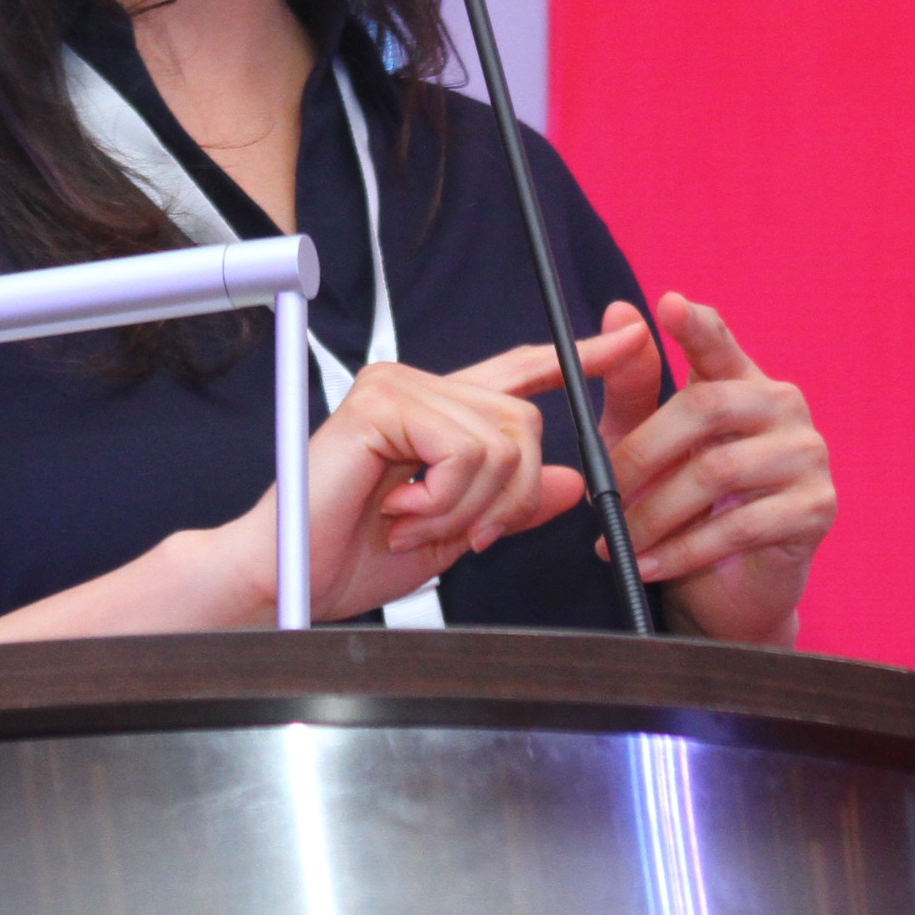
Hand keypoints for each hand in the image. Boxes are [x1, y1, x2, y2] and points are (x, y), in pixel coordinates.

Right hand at [247, 347, 614, 621]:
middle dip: (506, 499)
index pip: (518, 372)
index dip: (575, 359)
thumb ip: (511, 503)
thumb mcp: (453, 533)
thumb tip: (573, 481)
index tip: (628, 337)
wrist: (286, 577)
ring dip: (467, 508)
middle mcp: (417, 385)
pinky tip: (400, 510)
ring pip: (500, 444)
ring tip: (412, 523)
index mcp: (436, 411)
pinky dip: (445, 499)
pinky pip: (463, 451)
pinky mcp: (382, 403)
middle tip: (452, 532)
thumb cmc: (351, 555)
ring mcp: (397, 386)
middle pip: (524, 425)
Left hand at [592, 295, 833, 647]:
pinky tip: (650, 565)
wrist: (719, 588)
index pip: (719, 342)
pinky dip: (684, 550)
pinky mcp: (817, 509)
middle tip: (601, 497)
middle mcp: (783, 406)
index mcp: (740, 381)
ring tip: (617, 541)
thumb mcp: (642, 442)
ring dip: (655, 514)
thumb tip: (621, 310)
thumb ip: (633, 384)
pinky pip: (742, 525)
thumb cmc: (679, 505)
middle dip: (643, 455)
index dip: (696, 325)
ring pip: (718, 472)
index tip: (668, 304)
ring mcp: (807, 455)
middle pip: (707, 406)